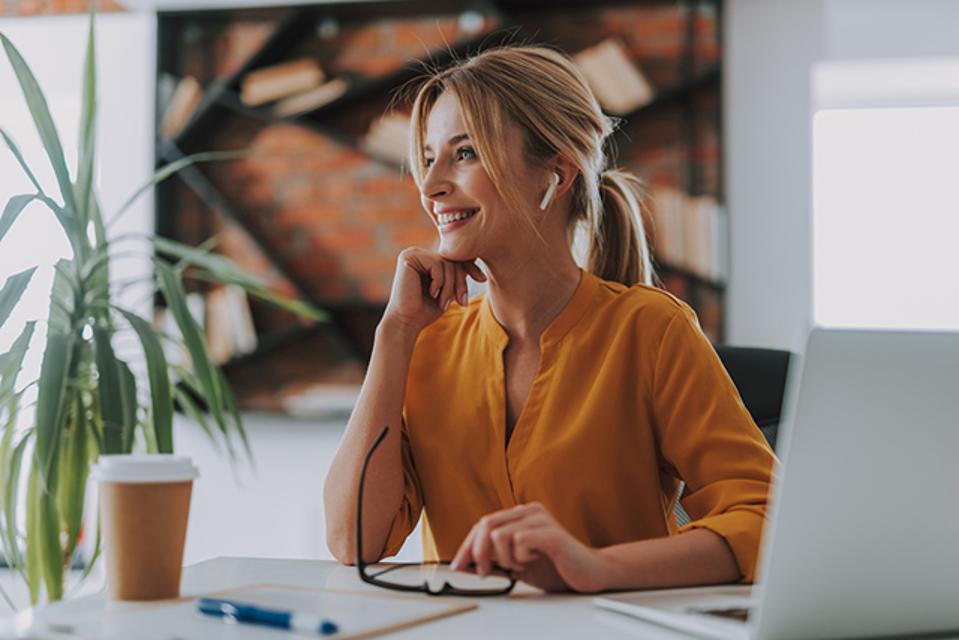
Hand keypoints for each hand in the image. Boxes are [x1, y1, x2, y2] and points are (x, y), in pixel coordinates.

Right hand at [382, 247, 486, 333]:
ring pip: (446, 263)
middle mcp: (418, 253)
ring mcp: (412, 253)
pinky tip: (432, 293)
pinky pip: (436, 265)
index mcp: (426, 259)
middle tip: (461, 302)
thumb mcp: (448, 290)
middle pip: (452, 260)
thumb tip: (475, 257)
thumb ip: (456, 275)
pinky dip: (439, 282)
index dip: (470, 267)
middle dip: (460, 282)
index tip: (482, 279)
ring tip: (444, 303)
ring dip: (450, 286)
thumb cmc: (425, 310)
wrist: (406, 322)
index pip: (453, 258)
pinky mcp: (408, 257)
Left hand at [450, 502, 608, 592]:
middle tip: (483, 572)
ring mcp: (540, 519)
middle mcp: (529, 511)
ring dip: (503, 558)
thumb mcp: (518, 564)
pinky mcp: (549, 532)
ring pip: (498, 534)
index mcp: (521, 515)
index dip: (467, 545)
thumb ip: (495, 560)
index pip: (484, 524)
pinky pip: (518, 541)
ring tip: (519, 566)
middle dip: (477, 552)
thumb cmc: (556, 567)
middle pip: (486, 524)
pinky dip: (518, 558)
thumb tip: (466, 564)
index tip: (458, 565)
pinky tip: (531, 561)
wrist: (590, 573)